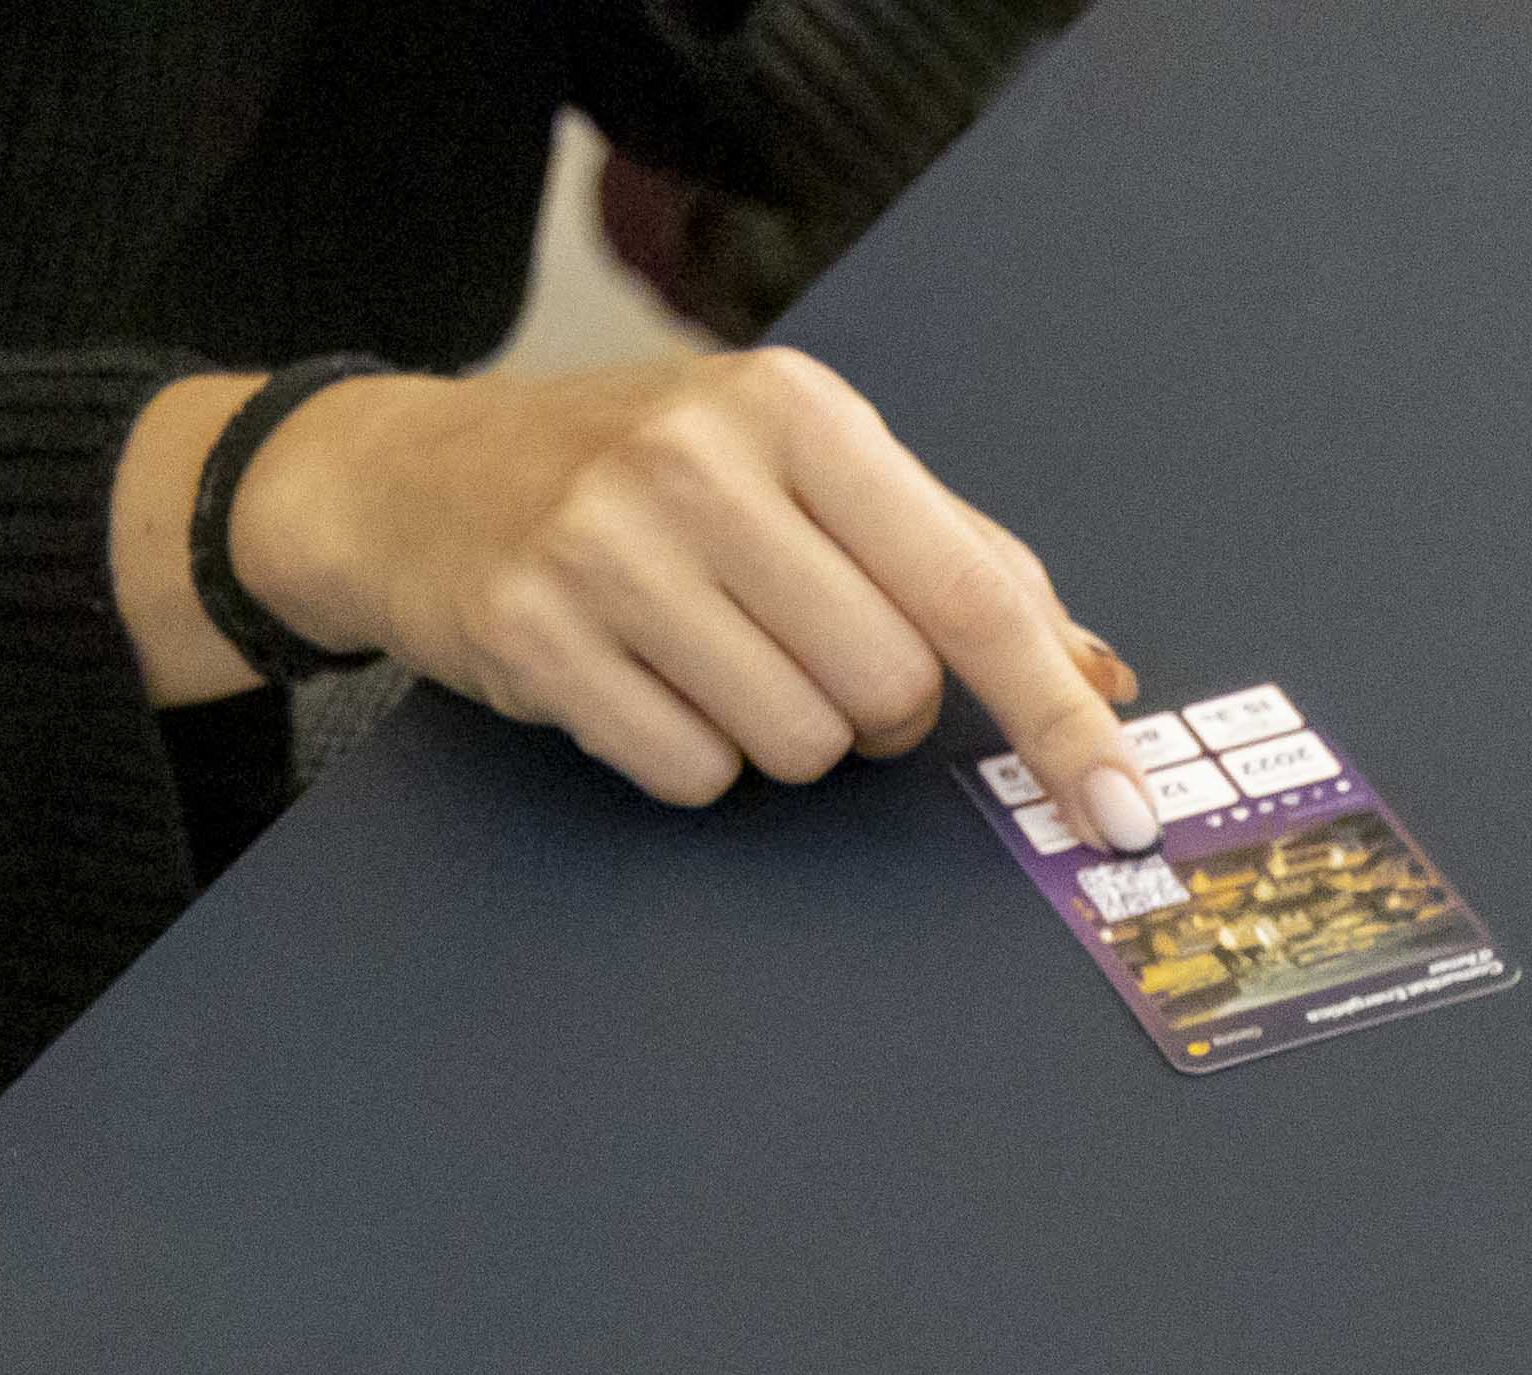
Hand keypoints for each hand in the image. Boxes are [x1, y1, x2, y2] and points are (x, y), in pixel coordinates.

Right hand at [231, 353, 1155, 847]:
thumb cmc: (638, 476)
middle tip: (802, 651)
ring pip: (799, 744)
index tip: (1123, 806)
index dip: (1058, 717)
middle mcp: (703, 463)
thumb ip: (957, 561)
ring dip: (778, 734)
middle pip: (890, 688)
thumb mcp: (802, 471)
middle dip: (872, 708)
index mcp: (800, 413)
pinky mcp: (536, 633)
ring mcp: (607, 546)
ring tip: (707, 652)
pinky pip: (693, 774)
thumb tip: (1095, 669)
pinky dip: (688, 757)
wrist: (408, 477)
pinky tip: (639, 681)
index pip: (970, 593)